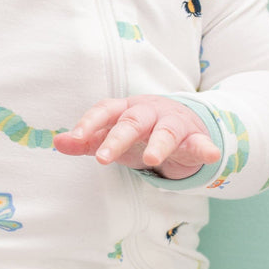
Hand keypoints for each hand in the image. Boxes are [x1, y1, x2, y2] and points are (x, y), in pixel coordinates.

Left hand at [54, 95, 220, 178]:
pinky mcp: (194, 138)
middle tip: (103, 158)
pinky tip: (211, 154)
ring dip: (159, 143)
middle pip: (132, 121)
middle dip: (117, 138)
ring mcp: (172, 123)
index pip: (105, 111)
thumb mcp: (111, 136)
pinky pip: (200, 142)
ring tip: (152, 159)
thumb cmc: (139, 132)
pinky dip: (205, 148)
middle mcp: (148, 112)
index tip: (76, 137)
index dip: (90, 123)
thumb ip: (85, 140)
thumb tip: (57, 142)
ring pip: (166, 131)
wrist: (181, 125)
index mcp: (124, 109)